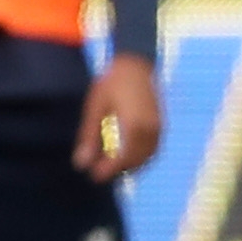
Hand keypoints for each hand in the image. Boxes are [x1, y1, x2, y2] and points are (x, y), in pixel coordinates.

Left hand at [75, 57, 162, 181]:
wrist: (136, 64)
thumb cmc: (112, 83)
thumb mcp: (95, 108)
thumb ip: (89, 138)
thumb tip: (81, 164)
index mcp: (133, 126)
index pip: (122, 159)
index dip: (108, 171)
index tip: (93, 177)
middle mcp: (150, 130)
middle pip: (135, 161)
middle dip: (117, 170)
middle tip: (98, 173)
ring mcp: (158, 128)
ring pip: (146, 157)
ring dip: (130, 165)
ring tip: (111, 166)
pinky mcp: (161, 125)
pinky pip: (152, 149)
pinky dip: (140, 157)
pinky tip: (126, 155)